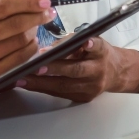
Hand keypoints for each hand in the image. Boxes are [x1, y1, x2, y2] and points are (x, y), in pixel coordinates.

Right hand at [0, 0, 55, 108]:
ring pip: (20, 41)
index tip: (45, 2)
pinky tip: (32, 42)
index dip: (27, 4)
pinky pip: (21, 58)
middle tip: (49, 14)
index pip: (4, 7)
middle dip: (37, 17)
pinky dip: (32, 48)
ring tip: (35, 27)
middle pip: (15, 25)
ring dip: (34, 32)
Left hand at [19, 37, 138, 101]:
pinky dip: (44, 88)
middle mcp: (98, 70)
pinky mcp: (84, 98)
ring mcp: (91, 87)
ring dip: (41, 83)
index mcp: (102, 52)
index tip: (85, 42)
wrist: (115, 72)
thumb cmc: (97, 53)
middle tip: (36, 67)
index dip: (91, 45)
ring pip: (65, 86)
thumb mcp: (90, 40)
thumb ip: (71, 42)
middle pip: (76, 70)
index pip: (97, 47)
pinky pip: (61, 94)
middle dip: (54, 69)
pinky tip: (29, 85)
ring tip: (23, 79)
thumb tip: (46, 49)